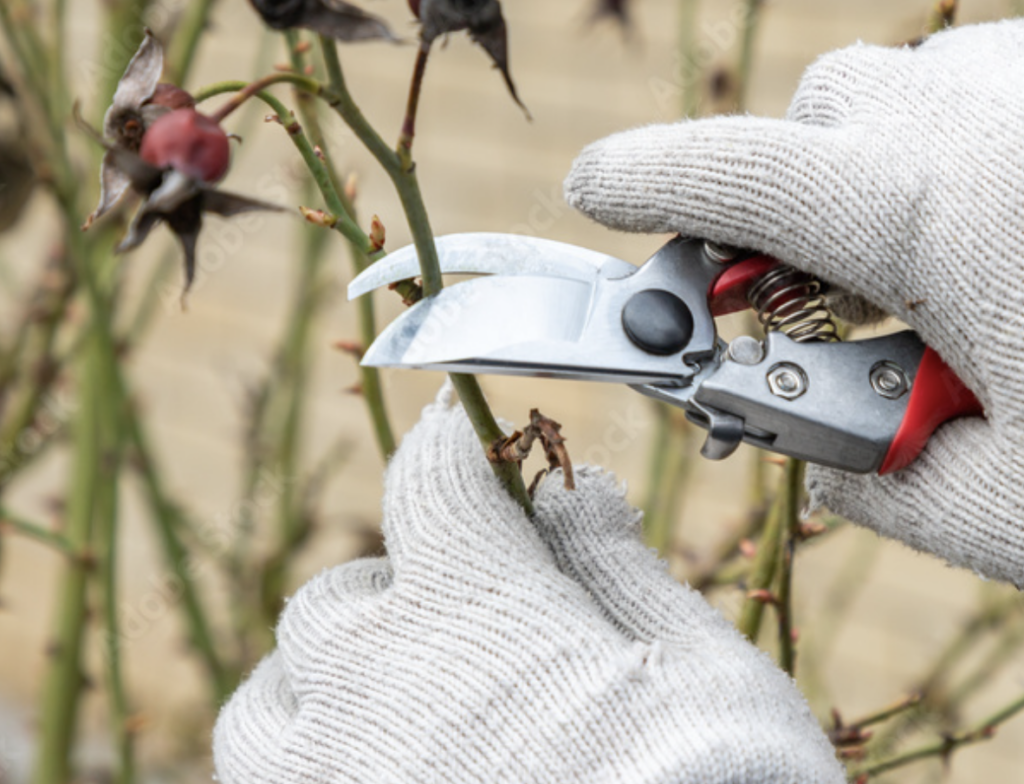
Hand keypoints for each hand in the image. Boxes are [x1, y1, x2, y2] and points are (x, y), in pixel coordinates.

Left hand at [214, 388, 842, 783]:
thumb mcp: (699, 669)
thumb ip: (619, 567)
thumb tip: (577, 492)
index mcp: (473, 611)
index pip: (429, 482)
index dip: (446, 450)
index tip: (457, 441)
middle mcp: (376, 688)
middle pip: (338, 598)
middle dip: (392, 591)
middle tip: (456, 625)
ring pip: (266, 702)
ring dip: (317, 684)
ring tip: (386, 706)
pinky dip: (305, 769)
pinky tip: (373, 780)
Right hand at [564, 19, 1023, 586]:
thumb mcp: (1015, 511)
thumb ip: (869, 477)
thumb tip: (802, 445)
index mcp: (946, 216)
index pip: (740, 174)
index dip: (644, 178)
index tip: (592, 189)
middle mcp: (995, 112)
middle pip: (819, 110)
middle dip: (778, 195)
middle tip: (805, 292)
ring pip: (905, 87)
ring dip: (874, 171)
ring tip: (940, 267)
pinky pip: (983, 82)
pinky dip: (955, 147)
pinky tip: (1014, 229)